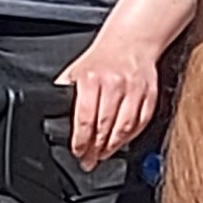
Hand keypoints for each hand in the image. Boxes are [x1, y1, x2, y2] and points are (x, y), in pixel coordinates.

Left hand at [56, 30, 166, 169]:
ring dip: (113, 146)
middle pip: (104, 127)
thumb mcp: (75, 71)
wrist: (131, 41)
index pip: (84, 119)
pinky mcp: (150, 94)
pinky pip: (141, 122)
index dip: (81, 141)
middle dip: (95, 148)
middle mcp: (113, 85)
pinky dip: (131, 136)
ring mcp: (134, 90)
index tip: (78, 153)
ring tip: (103, 155)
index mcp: (91, 80)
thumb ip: (66, 93)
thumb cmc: (101, 58)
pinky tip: (122, 142)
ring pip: (124, 128)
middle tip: (89, 161)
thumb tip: (53, 117)